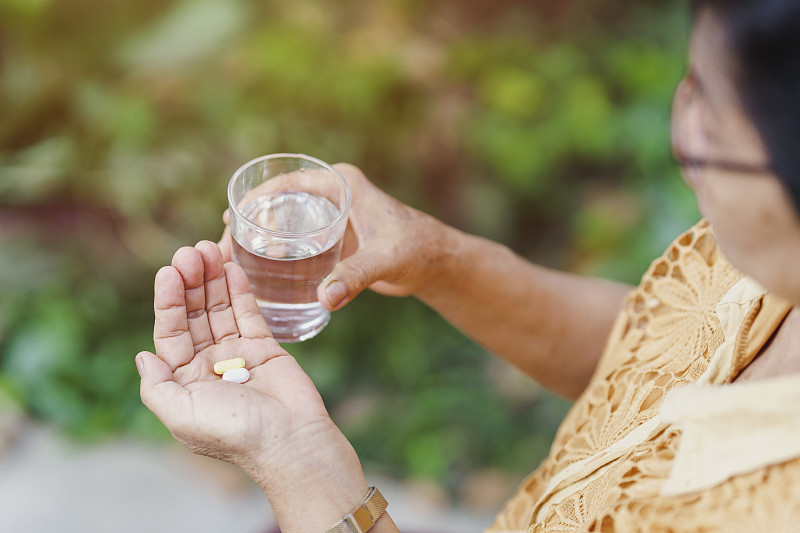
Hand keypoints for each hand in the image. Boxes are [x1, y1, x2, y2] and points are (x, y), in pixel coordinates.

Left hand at [137, 241, 368, 530]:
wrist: (291, 441)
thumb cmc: (235, 433)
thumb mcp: (182, 414)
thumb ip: (157, 386)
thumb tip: (142, 356)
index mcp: (185, 381)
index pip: (171, 332)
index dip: (168, 301)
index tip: (169, 271)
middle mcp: (208, 365)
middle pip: (194, 315)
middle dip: (191, 282)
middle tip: (191, 252)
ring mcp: (238, 355)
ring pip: (220, 309)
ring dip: (213, 280)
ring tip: (209, 249)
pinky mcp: (266, 348)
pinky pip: (249, 314)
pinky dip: (240, 291)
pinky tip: (232, 267)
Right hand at [219, 163, 456, 309]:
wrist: (434, 261)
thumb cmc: (416, 249)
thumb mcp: (384, 260)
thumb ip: (356, 277)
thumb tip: (325, 299)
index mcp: (340, 184)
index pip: (286, 184)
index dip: (254, 199)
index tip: (228, 218)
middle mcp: (331, 194)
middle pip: (277, 202)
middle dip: (248, 222)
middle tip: (220, 247)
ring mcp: (330, 214)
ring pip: (283, 221)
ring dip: (258, 237)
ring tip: (229, 260)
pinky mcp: (332, 235)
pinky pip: (294, 238)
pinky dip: (275, 250)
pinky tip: (256, 270)